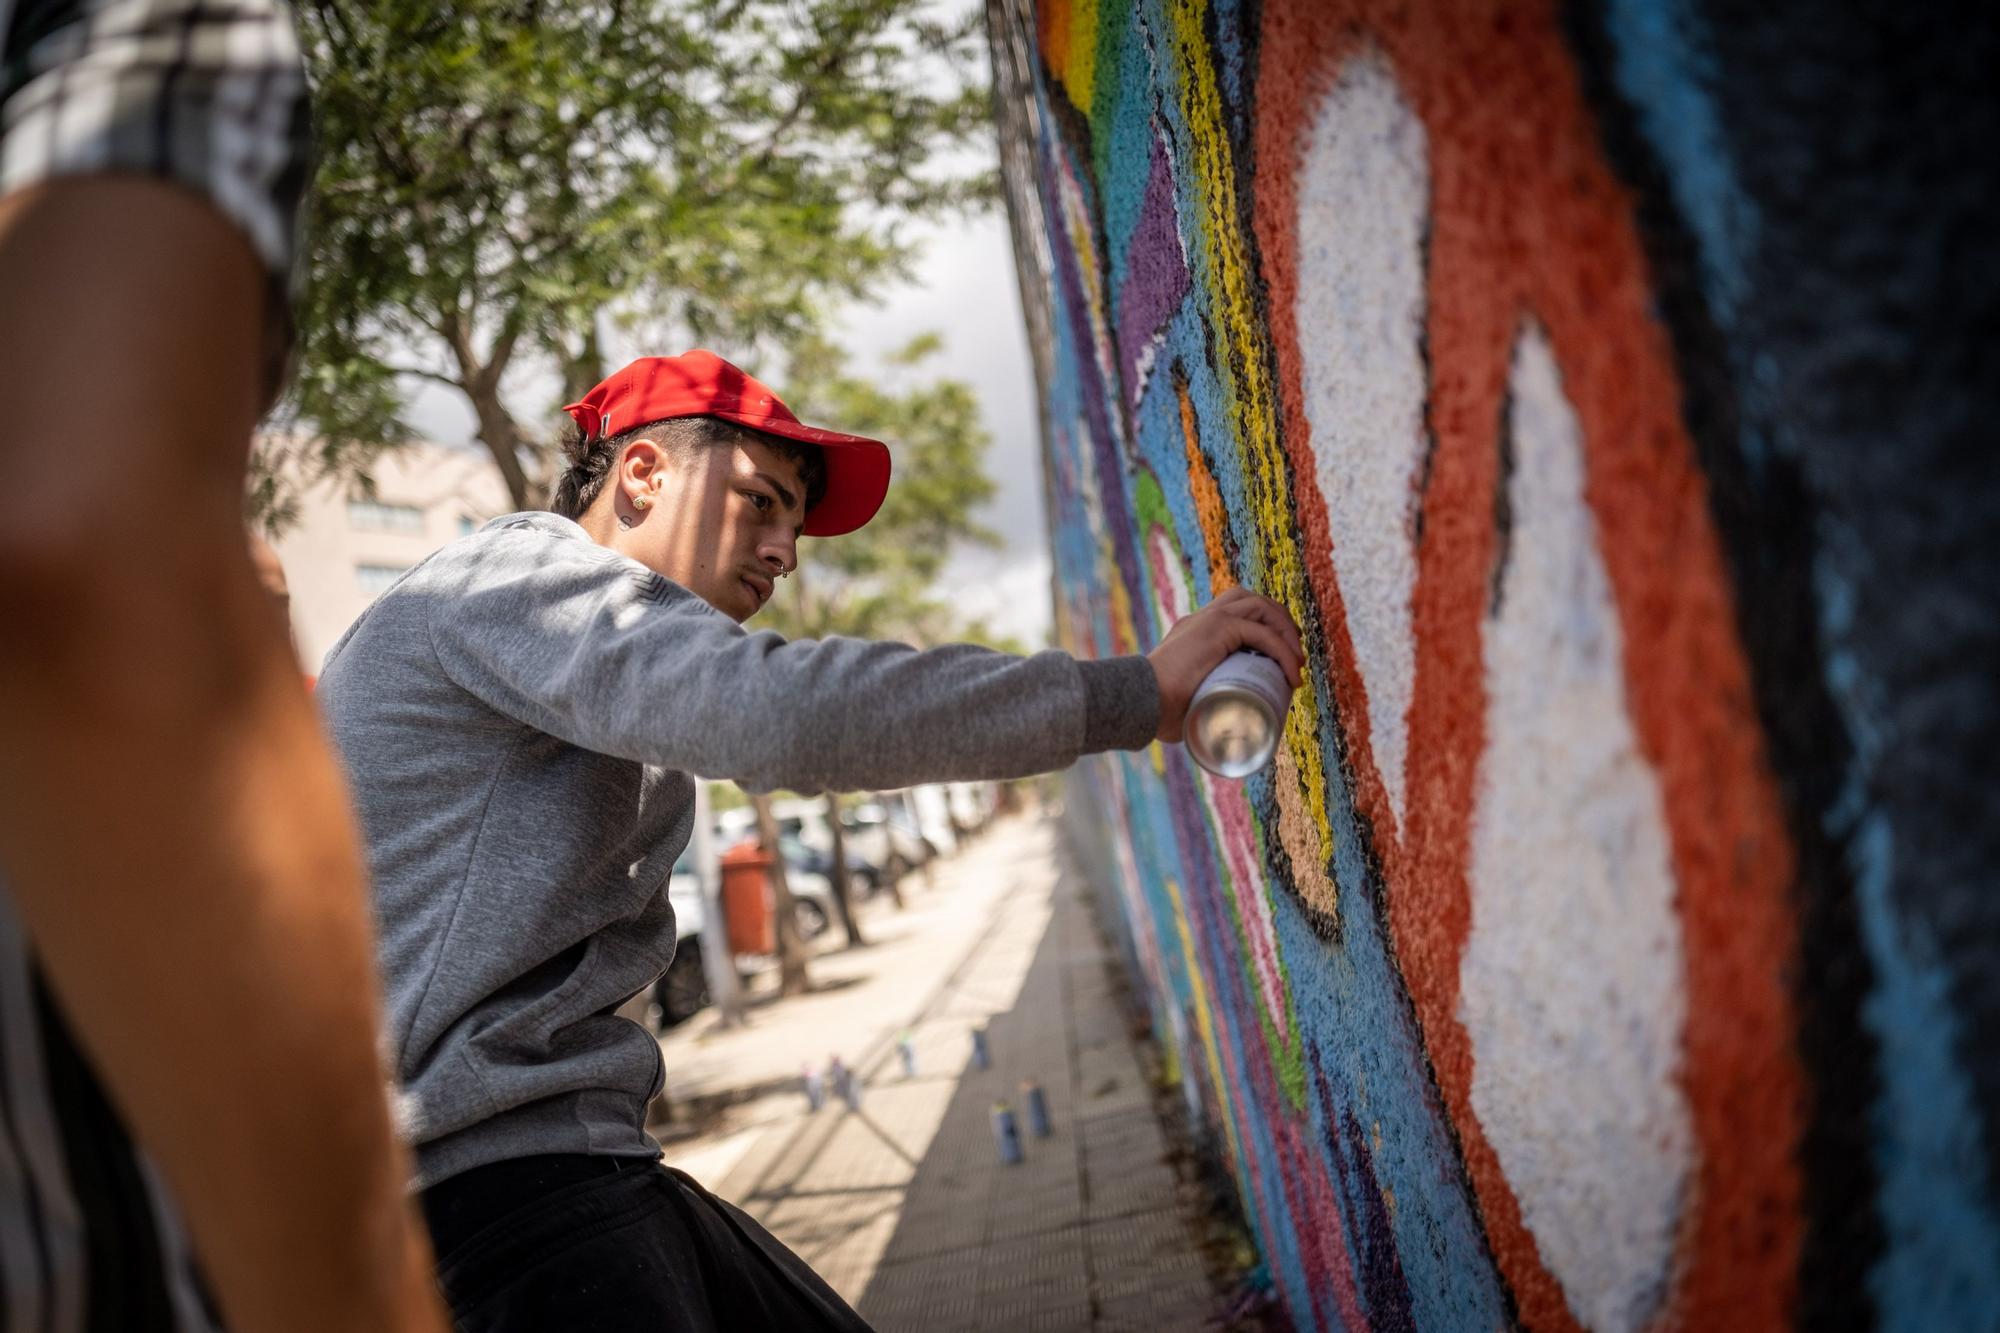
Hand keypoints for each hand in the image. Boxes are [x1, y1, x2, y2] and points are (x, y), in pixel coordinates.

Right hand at [1146, 588, 1303, 742]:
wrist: (1141, 702)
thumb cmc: (1157, 714)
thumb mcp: (1183, 705)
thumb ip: (1195, 713)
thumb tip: (1208, 739)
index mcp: (1194, 631)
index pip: (1235, 611)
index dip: (1263, 625)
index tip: (1281, 657)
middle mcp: (1202, 619)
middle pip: (1251, 600)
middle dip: (1280, 621)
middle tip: (1294, 655)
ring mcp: (1209, 620)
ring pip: (1261, 608)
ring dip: (1286, 632)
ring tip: (1296, 664)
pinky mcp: (1217, 628)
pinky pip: (1261, 632)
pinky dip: (1282, 650)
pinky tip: (1291, 671)